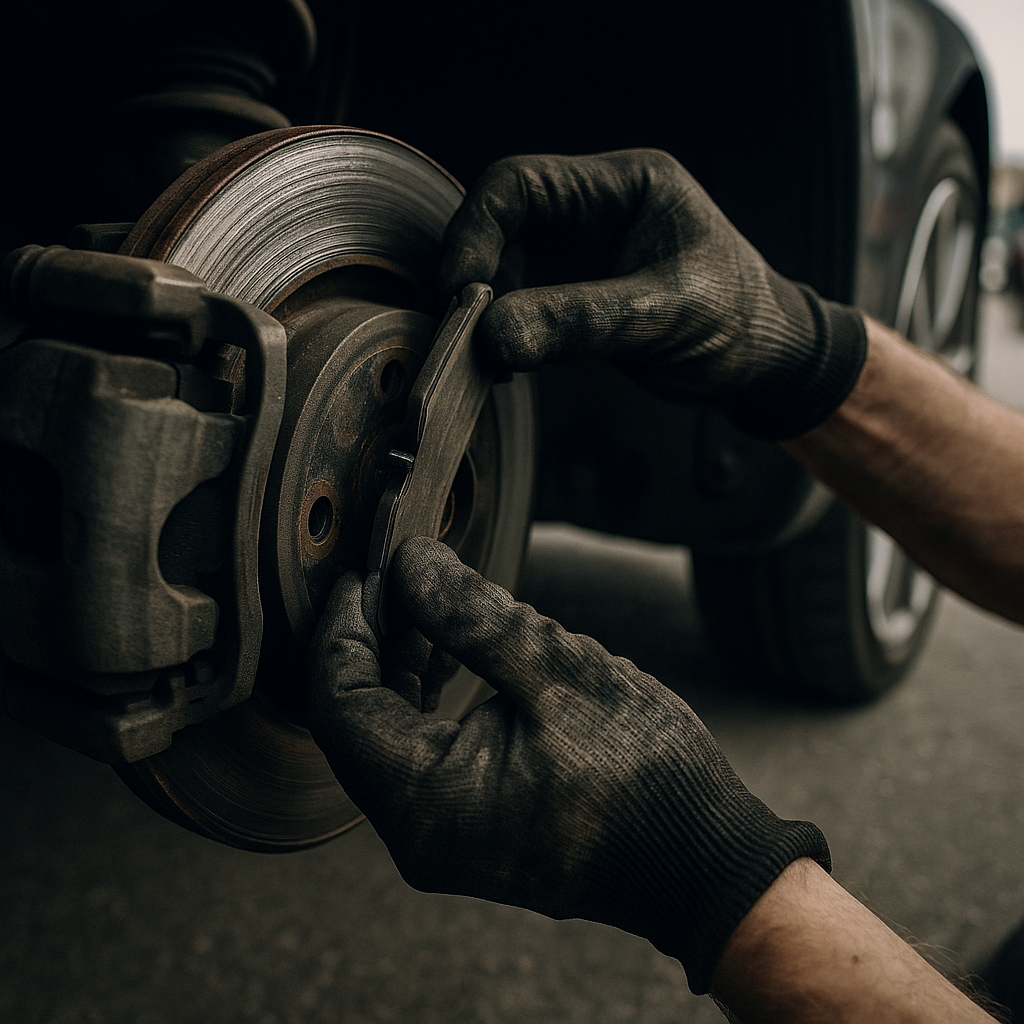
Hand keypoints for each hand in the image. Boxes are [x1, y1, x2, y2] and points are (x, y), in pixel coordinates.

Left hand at [308, 537, 829, 992]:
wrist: (699, 861)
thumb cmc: (645, 778)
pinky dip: (424, 698)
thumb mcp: (559, 672)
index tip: (362, 572)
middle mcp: (416, 832)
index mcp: (426, 801)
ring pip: (385, 733)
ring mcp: (439, 836)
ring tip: (422, 600)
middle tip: (395, 575)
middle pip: (354, 719)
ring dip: (396, 664)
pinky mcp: (466, 826)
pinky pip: (418, 753)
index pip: (341, 703)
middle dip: (369, 639)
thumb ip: (472, 614)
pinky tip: (446, 651)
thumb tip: (408, 561)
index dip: (343, 629)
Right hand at [440, 149, 865, 438]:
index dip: (475, 230)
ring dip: (484, 312)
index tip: (461, 288)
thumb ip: (580, 321)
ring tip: (483, 356)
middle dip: (474, 276)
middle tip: (463, 329)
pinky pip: (519, 310)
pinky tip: (505, 364)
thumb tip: (495, 336)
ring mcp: (580, 258)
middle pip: (500, 227)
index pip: (518, 185)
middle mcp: (592, 214)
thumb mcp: (664, 315)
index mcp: (621, 186)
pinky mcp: (574, 300)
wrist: (766, 364)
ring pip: (502, 272)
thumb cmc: (740, 321)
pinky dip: (503, 336)